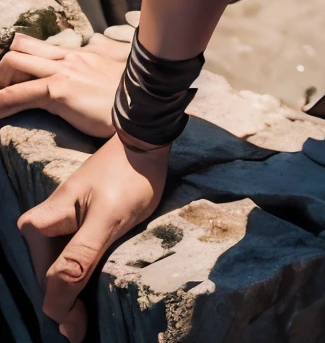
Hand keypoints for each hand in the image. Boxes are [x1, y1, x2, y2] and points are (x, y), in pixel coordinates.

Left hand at [0, 31, 127, 138]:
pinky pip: (18, 94)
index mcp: (82, 52)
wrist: (146, 106)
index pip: (40, 47)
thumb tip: (97, 41)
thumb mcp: (121, 64)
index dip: (21, 60)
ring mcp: (64, 71)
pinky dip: (2, 103)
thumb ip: (107, 50)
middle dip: (3, 69)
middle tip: (2, 89)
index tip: (15, 80)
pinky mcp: (60, 91)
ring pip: (14, 62)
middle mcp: (70, 57)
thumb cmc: (135, 92)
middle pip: (20, 47)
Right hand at [18, 132, 167, 341]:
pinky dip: (81, 276)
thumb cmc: (128, 177)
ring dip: (73, 293)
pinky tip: (93, 287)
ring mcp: (61, 224)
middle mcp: (43, 226)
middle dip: (65, 305)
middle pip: (49, 279)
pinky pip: (73, 257)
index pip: (47, 283)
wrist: (146, 140)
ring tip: (87, 316)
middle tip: (84, 329)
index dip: (63, 311)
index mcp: (40, 226)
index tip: (80, 333)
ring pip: (61, 270)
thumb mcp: (107, 219)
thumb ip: (79, 258)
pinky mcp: (78, 222)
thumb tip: (55, 300)